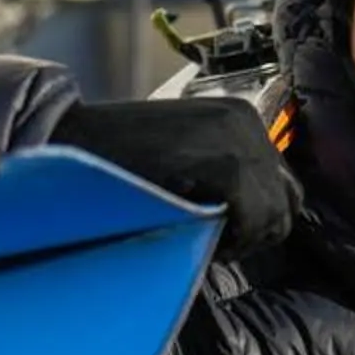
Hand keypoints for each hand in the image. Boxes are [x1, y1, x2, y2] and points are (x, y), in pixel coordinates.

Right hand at [51, 97, 302, 258]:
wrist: (66, 146)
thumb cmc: (117, 164)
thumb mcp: (182, 159)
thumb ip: (220, 177)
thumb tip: (260, 219)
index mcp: (239, 115)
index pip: (283, 184)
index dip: (256, 219)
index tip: (216, 229)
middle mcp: (246, 119)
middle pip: (287, 200)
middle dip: (253, 231)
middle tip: (208, 238)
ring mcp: (238, 137)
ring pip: (274, 214)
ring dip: (239, 237)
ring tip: (194, 230)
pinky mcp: (225, 162)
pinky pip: (254, 217)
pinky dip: (228, 236)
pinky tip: (189, 226)